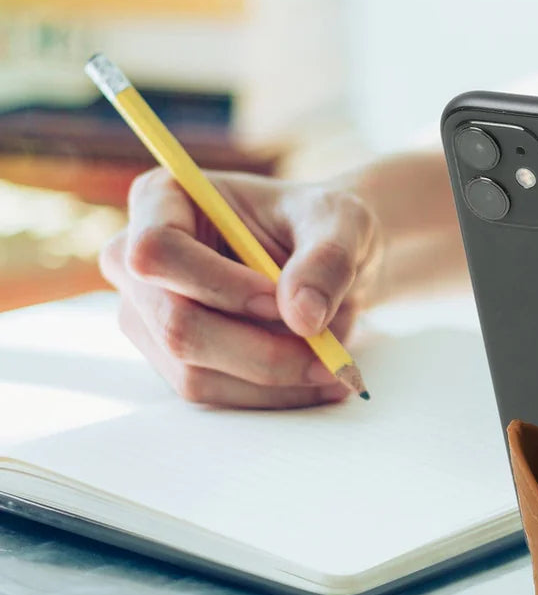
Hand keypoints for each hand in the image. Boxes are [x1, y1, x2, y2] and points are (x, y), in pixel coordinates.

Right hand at [100, 169, 382, 407]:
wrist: (324, 260)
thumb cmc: (322, 224)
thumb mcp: (344, 221)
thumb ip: (328, 258)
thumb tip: (303, 318)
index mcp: (162, 199)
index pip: (157, 250)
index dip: (217, 284)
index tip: (280, 300)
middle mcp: (136, 261)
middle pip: (175, 323)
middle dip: (259, 350)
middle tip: (329, 355)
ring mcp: (147, 316)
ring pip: (193, 372)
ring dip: (272, 378)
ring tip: (335, 365)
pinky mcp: (172, 359)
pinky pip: (213, 394)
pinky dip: (270, 395)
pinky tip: (318, 381)